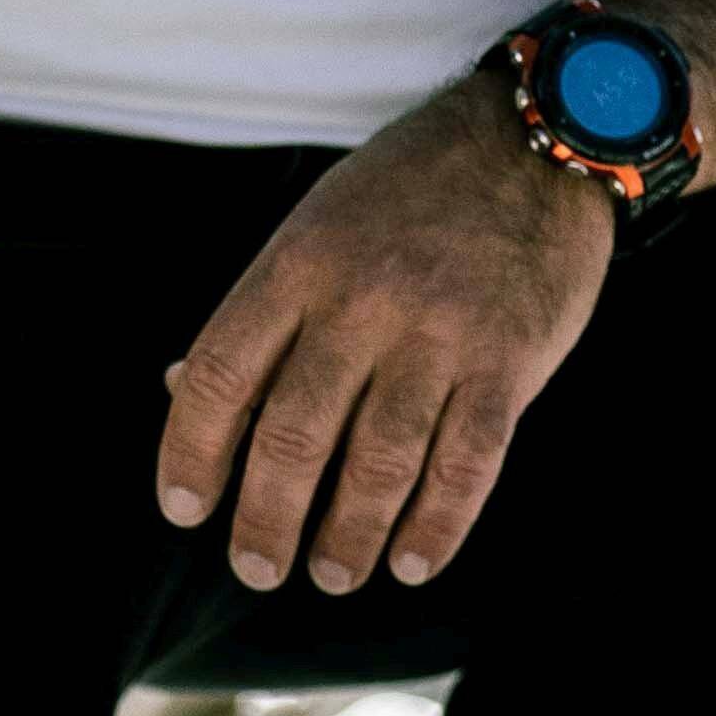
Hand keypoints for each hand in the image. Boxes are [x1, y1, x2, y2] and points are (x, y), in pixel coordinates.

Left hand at [156, 71, 615, 597]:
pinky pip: (466, 464)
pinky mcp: (509, 359)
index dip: (192, 453)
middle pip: (292, 437)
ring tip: (332, 574)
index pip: (219, 376)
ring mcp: (438, 332)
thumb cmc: (409, 192)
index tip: (185, 508)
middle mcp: (360, 301)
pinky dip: (436, 526)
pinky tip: (413, 561)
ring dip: (348, 537)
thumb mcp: (314, 227)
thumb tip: (181, 391)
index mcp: (297, 264)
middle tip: (257, 568)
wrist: (534, 140)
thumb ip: (260, 312)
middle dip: (266, 521)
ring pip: (378, 464)